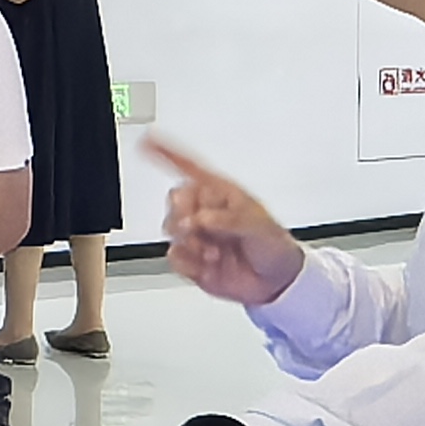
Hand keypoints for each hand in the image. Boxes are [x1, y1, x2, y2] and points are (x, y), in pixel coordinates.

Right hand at [144, 137, 303, 306]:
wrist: (276, 284)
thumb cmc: (274, 247)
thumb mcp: (259, 226)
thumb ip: (228, 220)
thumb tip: (201, 219)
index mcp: (222, 194)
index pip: (192, 168)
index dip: (168, 153)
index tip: (148, 141)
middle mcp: (206, 212)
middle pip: (176, 200)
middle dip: (182, 212)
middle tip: (194, 225)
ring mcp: (197, 236)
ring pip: (171, 228)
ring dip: (188, 240)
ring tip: (210, 251)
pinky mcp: (192, 259)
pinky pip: (173, 255)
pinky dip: (187, 261)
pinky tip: (206, 263)